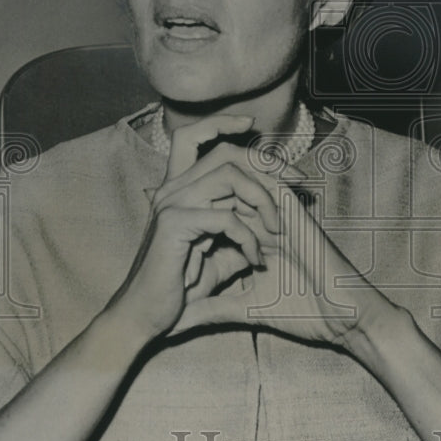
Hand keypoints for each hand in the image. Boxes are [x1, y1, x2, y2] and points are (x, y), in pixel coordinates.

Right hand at [106, 114, 286, 337]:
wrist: (147, 317)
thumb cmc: (179, 288)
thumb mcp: (219, 256)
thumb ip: (240, 234)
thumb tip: (271, 226)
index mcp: (177, 190)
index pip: (192, 138)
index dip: (220, 124)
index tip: (250, 125)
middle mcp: (170, 190)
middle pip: (222, 152)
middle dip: (264, 167)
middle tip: (293, 188)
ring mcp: (170, 204)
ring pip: (228, 176)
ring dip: (262, 200)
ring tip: (276, 229)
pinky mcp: (174, 224)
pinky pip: (226, 218)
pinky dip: (249, 238)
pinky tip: (255, 259)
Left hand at [173, 180, 405, 362]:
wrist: (344, 319)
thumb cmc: (304, 314)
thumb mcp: (243, 311)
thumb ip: (212, 308)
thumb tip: (172, 320)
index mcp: (255, 237)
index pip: (216, 212)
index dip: (188, 212)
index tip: (155, 220)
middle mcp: (266, 219)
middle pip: (224, 189)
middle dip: (193, 189)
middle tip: (157, 191)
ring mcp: (281, 213)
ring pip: (242, 179)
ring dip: (213, 182)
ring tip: (180, 184)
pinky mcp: (295, 213)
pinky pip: (267, 184)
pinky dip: (243, 183)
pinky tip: (213, 186)